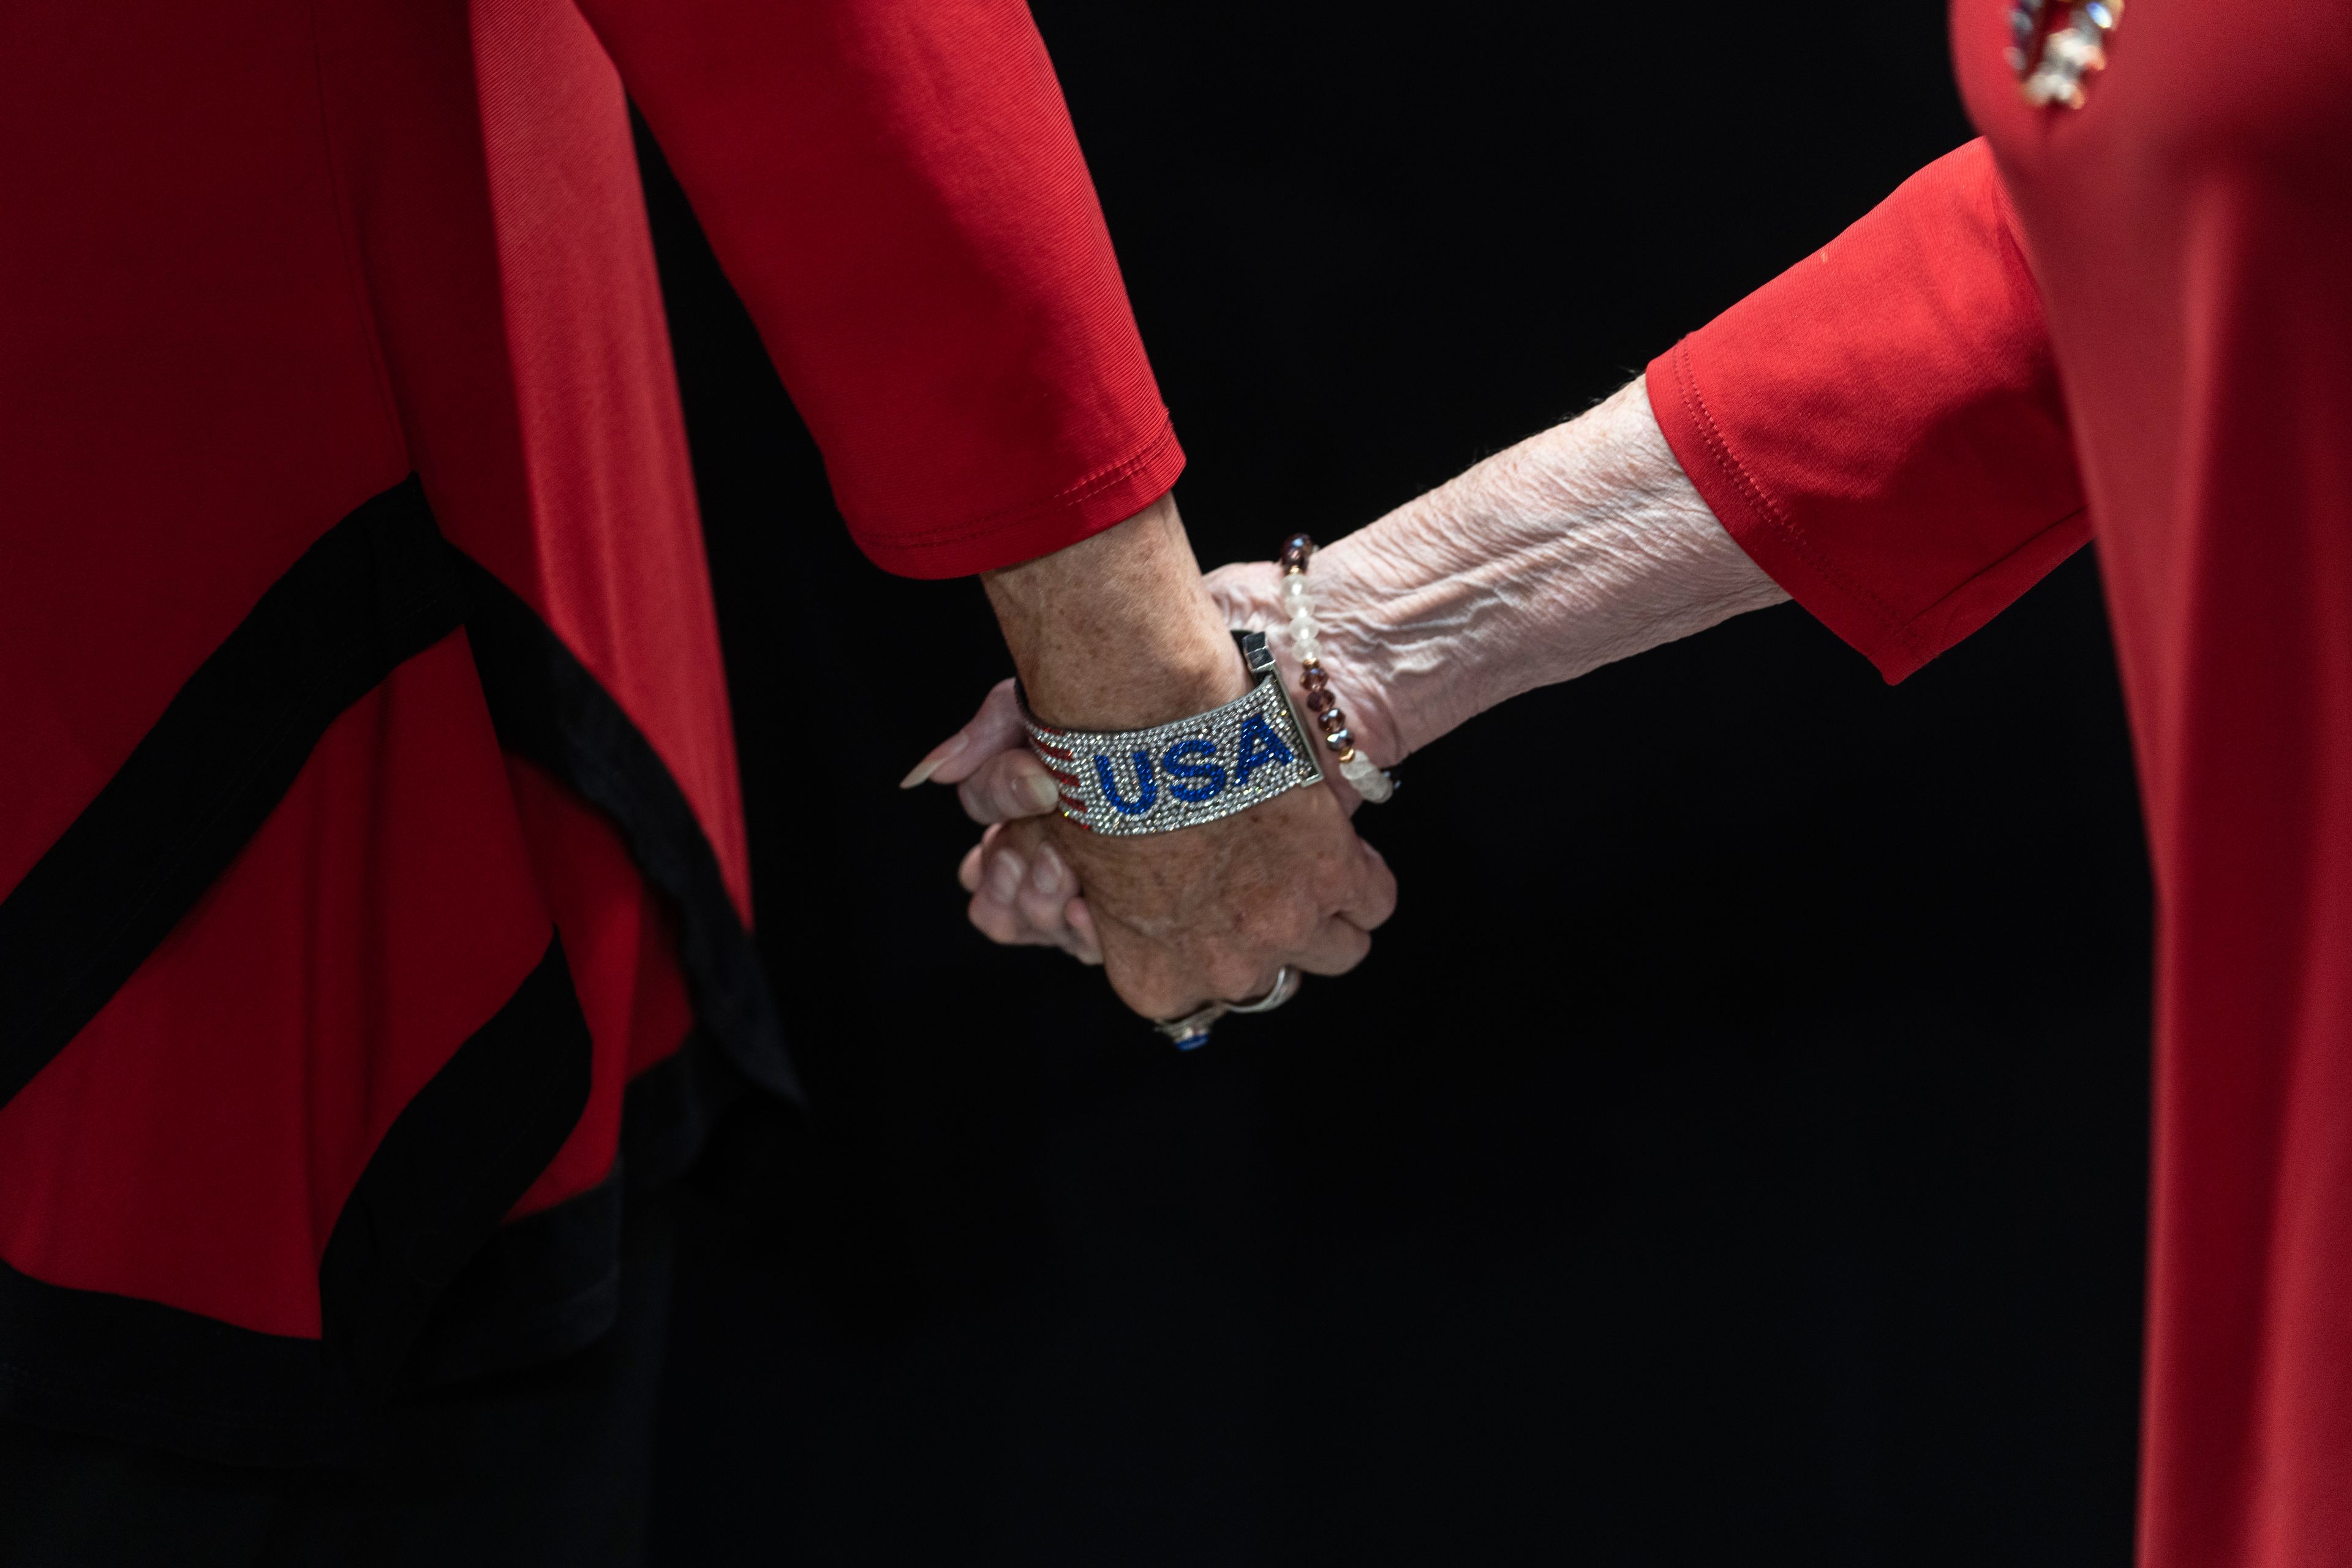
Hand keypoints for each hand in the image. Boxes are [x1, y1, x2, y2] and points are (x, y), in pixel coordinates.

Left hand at [906, 675, 1397, 1017]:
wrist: (1148, 716)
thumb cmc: (1088, 773)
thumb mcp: (1052, 838)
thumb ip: (1028, 866)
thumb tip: (966, 830)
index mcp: (1153, 978)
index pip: (1195, 1001)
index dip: (1201, 954)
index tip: (1203, 918)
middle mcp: (1226, 969)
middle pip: (1270, 982)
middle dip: (1264, 937)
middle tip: (1251, 885)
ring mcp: (1285, 927)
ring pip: (1335, 952)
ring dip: (1322, 917)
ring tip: (1303, 874)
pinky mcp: (1334, 875)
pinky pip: (1372, 905)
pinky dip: (1359, 879)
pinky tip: (1334, 847)